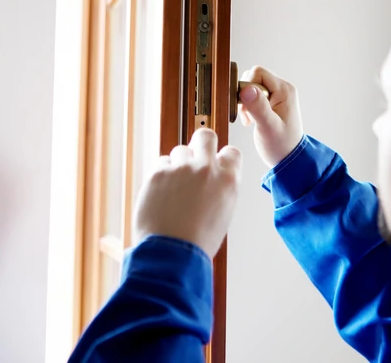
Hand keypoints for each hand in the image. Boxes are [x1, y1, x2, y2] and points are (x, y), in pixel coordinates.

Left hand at [132, 129, 242, 258]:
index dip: (222, 158)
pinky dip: (160, 175)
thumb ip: (219, 189)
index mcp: (228, 180)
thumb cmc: (198, 242)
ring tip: (173, 188)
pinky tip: (161, 194)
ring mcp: (181, 168)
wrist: (172, 254)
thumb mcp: (223, 213)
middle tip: (193, 161)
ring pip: (179, 150)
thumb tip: (210, 178)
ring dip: (177, 164)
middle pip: (205, 135)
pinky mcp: (158, 172)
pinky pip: (161, 163)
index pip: (231, 152)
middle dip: (200, 145)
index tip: (214, 165)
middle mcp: (206, 168)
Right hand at [239, 66, 303, 167]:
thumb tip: (246, 89)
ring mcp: (277, 95)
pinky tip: (252, 120)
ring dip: (245, 102)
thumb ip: (258, 107)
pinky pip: (253, 95)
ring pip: (251, 86)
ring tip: (250, 119)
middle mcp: (282, 89)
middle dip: (245, 95)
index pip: (258, 73)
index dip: (247, 87)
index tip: (247, 107)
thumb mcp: (268, 127)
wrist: (289, 158)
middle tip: (248, 115)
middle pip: (253, 77)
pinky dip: (248, 106)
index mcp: (284, 90)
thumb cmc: (281, 145)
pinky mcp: (271, 102)